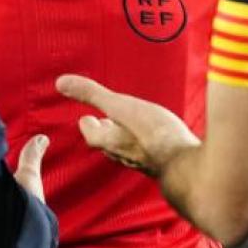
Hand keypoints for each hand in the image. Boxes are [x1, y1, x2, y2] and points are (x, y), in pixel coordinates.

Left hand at [57, 74, 199, 175]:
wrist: (186, 165)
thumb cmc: (153, 134)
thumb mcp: (120, 106)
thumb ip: (92, 94)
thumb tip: (60, 82)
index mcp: (110, 141)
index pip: (91, 134)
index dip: (88, 125)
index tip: (86, 117)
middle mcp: (124, 154)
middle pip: (107, 145)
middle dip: (104, 132)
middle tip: (103, 122)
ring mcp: (144, 162)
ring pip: (127, 151)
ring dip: (124, 139)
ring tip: (126, 130)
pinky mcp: (163, 164)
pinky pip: (147, 154)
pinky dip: (144, 145)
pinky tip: (154, 141)